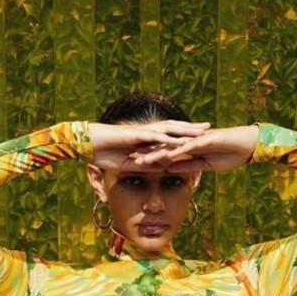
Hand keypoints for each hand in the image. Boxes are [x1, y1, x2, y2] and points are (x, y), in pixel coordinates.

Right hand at [86, 120, 210, 170]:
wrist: (87, 145)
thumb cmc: (104, 153)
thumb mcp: (129, 163)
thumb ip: (145, 164)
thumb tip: (160, 168)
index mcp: (145, 137)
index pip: (169, 134)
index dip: (184, 134)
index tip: (199, 135)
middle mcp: (146, 132)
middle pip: (173, 128)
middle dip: (191, 128)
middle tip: (209, 127)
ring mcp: (141, 132)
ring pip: (168, 129)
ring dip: (185, 130)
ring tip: (201, 131)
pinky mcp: (134, 135)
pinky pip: (155, 137)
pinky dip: (169, 139)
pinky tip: (181, 140)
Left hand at [127, 124, 259, 171]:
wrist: (248, 145)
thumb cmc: (229, 154)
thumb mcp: (204, 164)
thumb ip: (187, 165)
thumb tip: (169, 168)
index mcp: (188, 146)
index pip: (166, 151)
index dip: (150, 157)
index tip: (135, 164)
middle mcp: (190, 139)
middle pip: (165, 147)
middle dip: (147, 154)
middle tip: (130, 160)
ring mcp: (197, 138)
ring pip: (173, 146)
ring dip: (157, 153)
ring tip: (143, 160)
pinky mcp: (206, 139)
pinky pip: (189, 147)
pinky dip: (177, 152)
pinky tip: (167, 157)